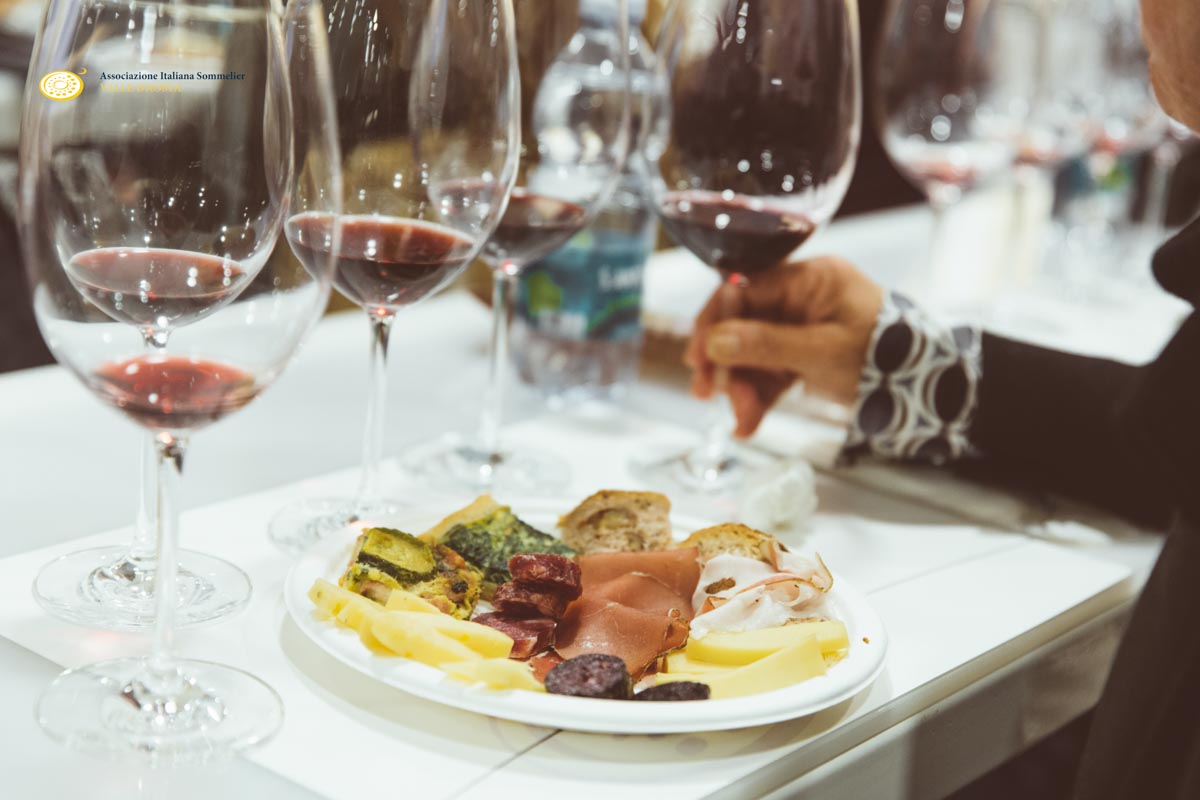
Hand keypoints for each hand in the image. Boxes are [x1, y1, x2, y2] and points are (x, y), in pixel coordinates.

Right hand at [685, 256, 883, 437]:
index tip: (697, 357)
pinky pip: (771, 372)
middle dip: (726, 363)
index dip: (714, 323)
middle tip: (706, 394)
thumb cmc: (887, 359)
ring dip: (741, 387)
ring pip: (754, 353)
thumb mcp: (822, 352)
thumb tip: (713, 342)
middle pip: (743, 324)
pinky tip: (750, 423)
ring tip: (742, 420)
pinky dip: (759, 396)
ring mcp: (803, 328)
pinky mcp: (806, 356)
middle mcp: (803, 298)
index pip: (743, 290)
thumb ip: (765, 345)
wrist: (927, 392)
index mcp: (810, 279)